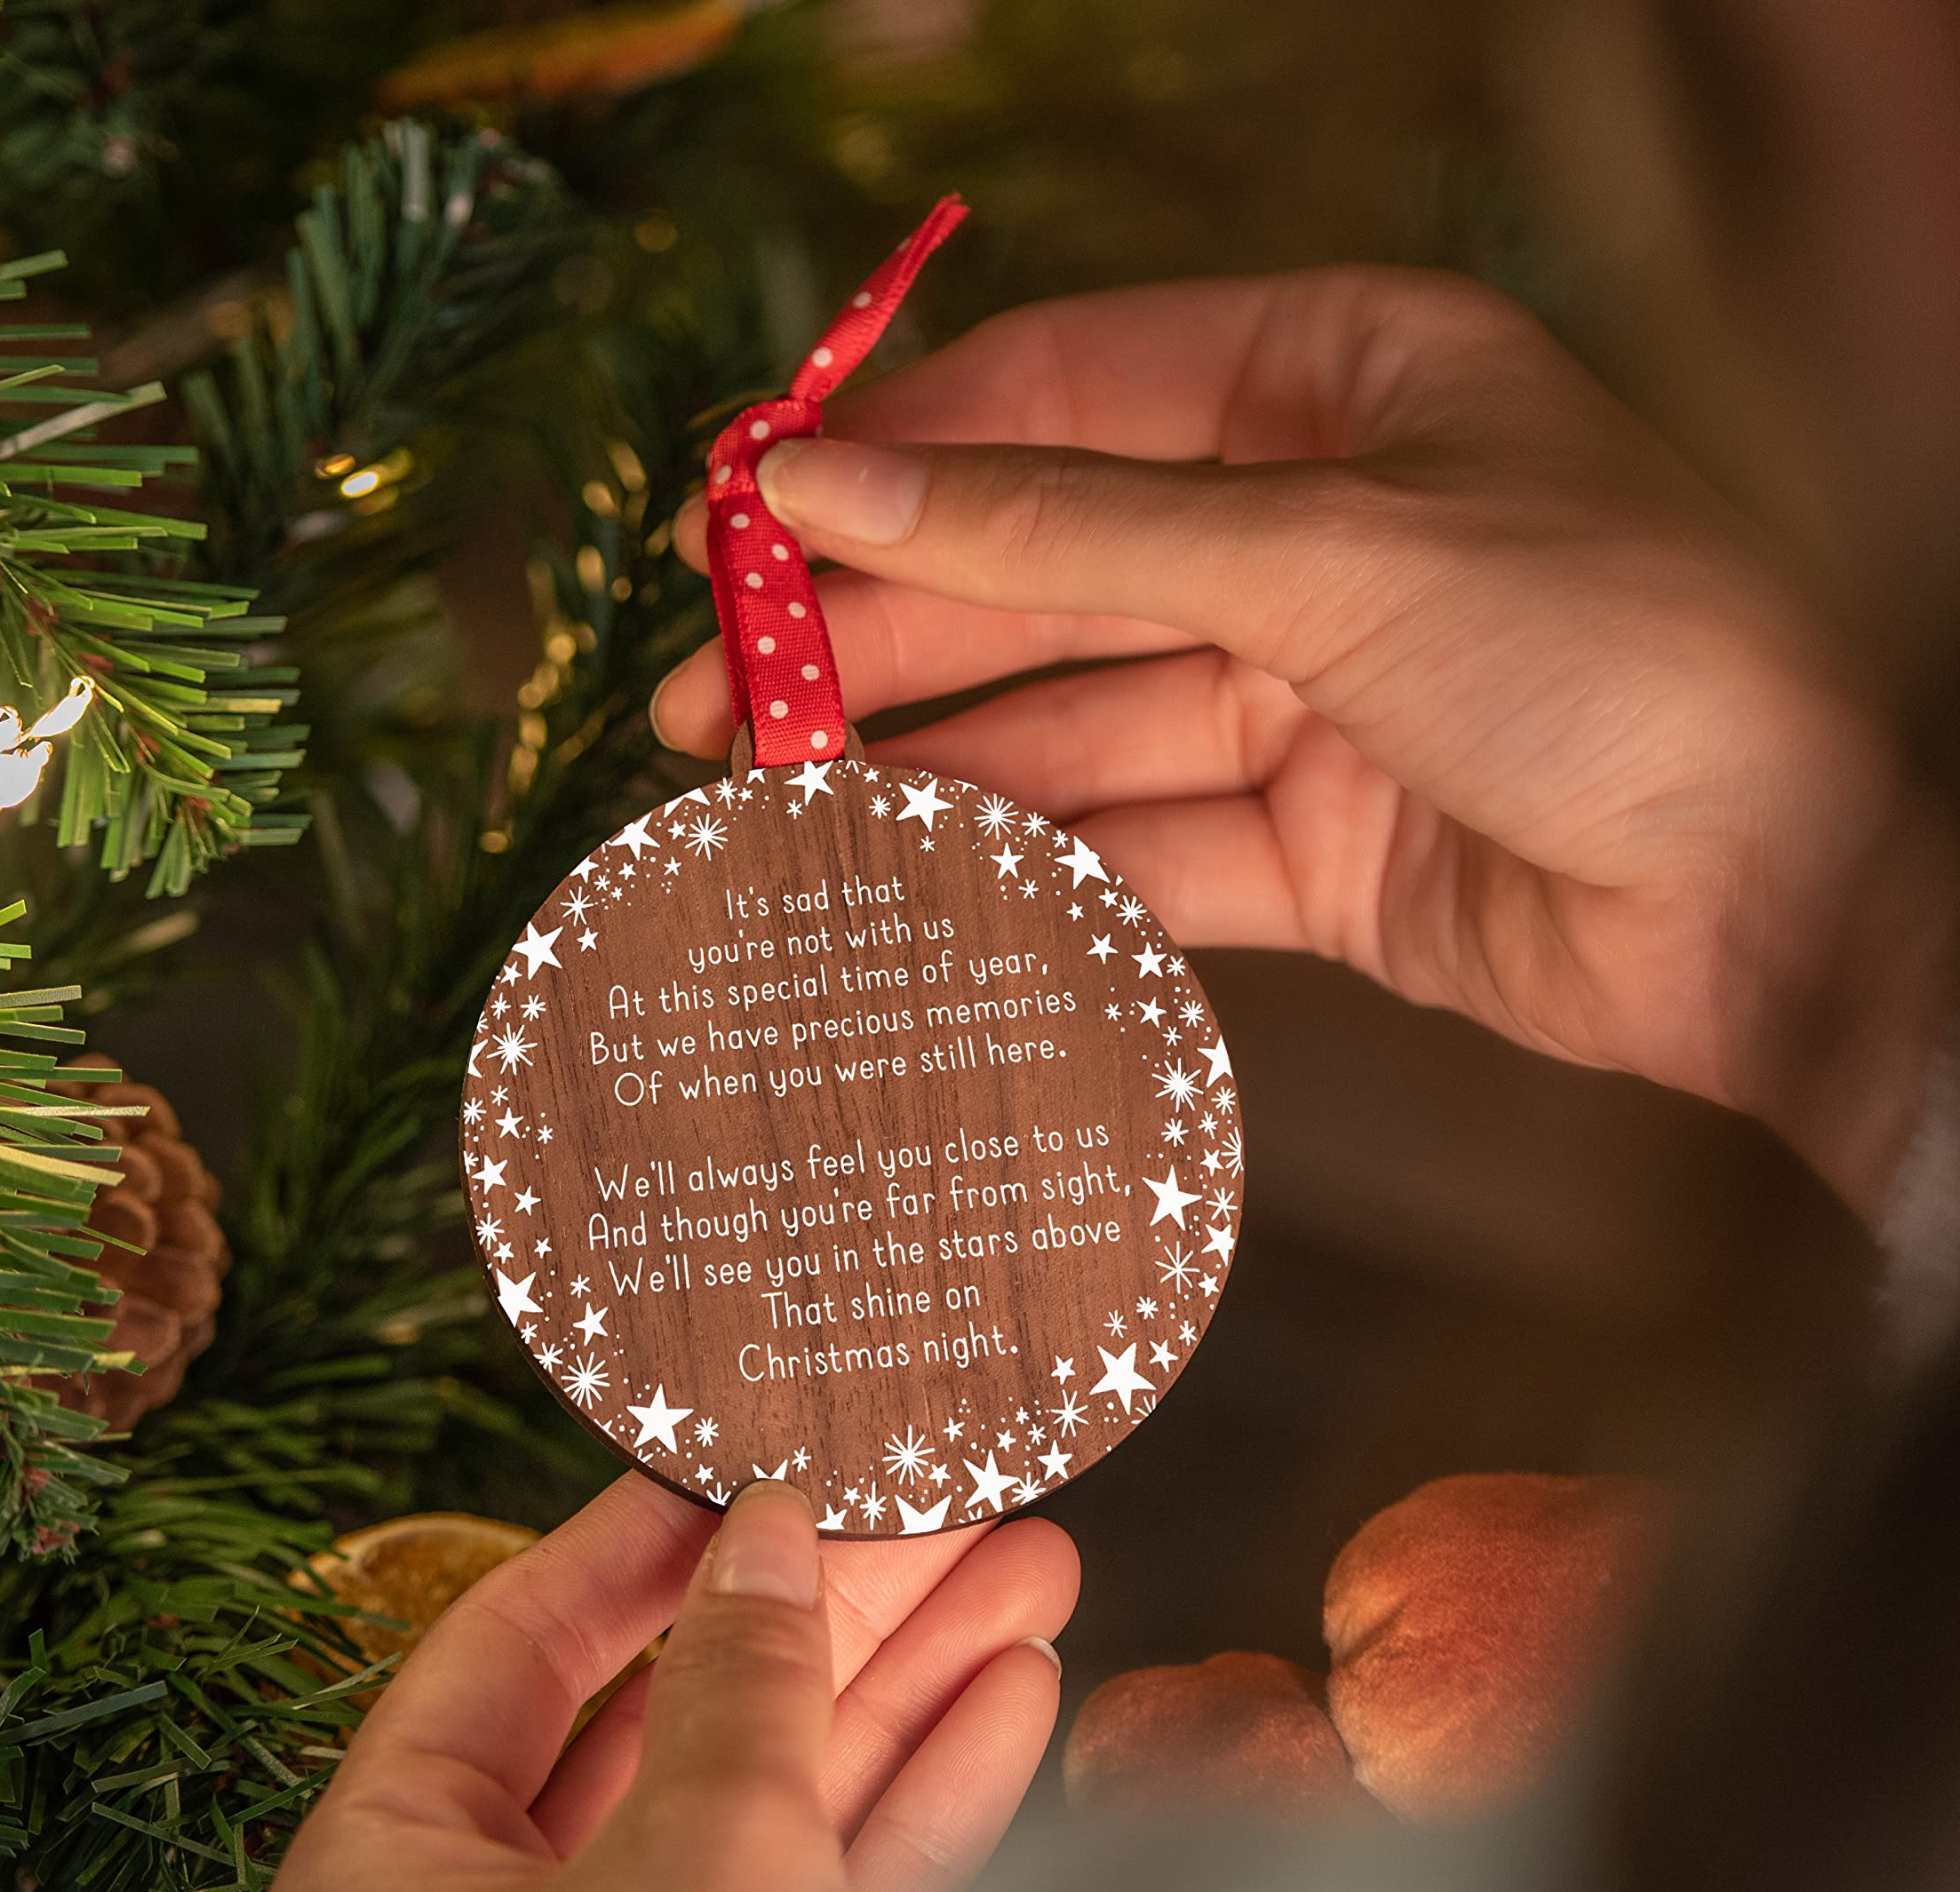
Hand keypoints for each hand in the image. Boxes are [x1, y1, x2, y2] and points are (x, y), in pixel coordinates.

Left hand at [245, 1476, 1075, 1891]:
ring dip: (904, 1684)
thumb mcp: (704, 1858)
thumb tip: (768, 1530)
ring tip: (1021, 1563)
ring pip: (770, 1797)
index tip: (731, 1452)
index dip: (636, 1541)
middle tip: (927, 1501)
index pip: (506, 1652)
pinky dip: (918, 1800)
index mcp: (387, 1891)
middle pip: (671, 1715)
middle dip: (827, 1607)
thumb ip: (742, 1674)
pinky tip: (1014, 1695)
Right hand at [654, 269, 1954, 1219]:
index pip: (1062, 395)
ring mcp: (1312, 699)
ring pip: (1076, 723)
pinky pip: (1140, 847)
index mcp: (1340, 382)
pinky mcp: (1316, 851)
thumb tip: (830, 476)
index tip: (738, 519)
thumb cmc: (1612, 653)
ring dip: (934, 766)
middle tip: (713, 703)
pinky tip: (915, 885)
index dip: (889, 456)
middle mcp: (1317, 530)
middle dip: (879, 638)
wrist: (1789, 899)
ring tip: (776, 807)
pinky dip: (1037, 872)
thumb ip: (1061, 527)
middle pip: (1047, 574)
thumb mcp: (1319, 549)